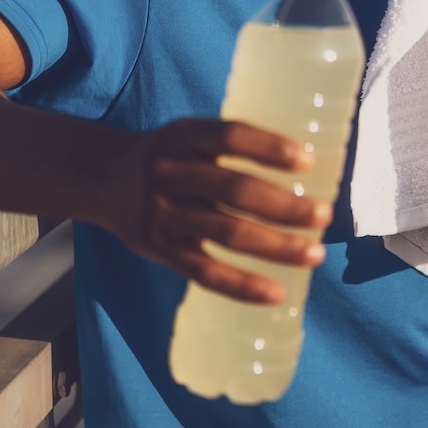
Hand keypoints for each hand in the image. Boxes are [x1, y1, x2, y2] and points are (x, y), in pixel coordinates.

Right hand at [97, 118, 332, 302]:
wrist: (103, 179)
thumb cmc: (168, 156)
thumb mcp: (188, 134)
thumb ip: (230, 146)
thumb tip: (305, 166)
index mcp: (184, 137)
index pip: (230, 136)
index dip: (269, 147)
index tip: (308, 161)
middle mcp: (171, 173)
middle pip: (234, 190)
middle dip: (284, 205)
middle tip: (324, 215)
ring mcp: (165, 214)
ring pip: (226, 233)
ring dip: (276, 247)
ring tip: (315, 254)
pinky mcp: (161, 250)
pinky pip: (205, 272)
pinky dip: (242, 285)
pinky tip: (276, 293)